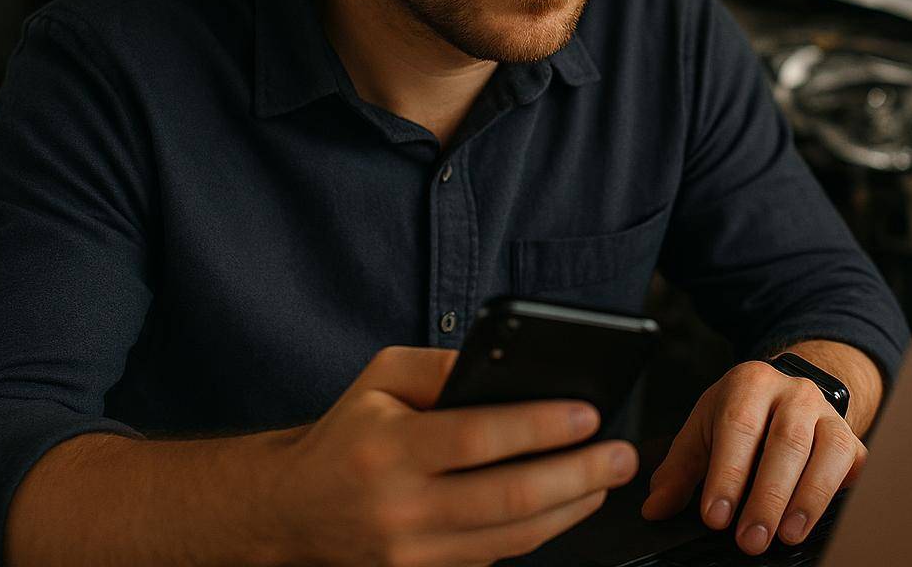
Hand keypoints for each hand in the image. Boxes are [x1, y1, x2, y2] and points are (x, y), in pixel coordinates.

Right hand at [265, 345, 637, 566]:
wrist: (291, 510)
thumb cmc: (346, 434)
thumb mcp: (380, 378)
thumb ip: (442, 364)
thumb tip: (510, 364)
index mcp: (388, 449)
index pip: (477, 439)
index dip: (539, 427)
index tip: (588, 413)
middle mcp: (401, 508)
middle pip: (508, 498)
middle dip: (578, 475)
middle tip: (621, 454)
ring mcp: (413, 553)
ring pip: (512, 538)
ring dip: (572, 509)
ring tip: (607, 478)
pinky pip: (496, 556)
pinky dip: (541, 531)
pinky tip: (569, 504)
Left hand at [640, 359, 865, 555]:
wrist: (790, 397)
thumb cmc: (742, 417)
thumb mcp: (704, 432)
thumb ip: (680, 470)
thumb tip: (655, 508)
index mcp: (750, 384)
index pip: (738, 425)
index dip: (728, 473)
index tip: (716, 516)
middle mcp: (794, 393)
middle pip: (786, 441)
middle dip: (768, 494)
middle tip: (751, 538)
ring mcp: (828, 415)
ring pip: (827, 451)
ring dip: (808, 498)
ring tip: (787, 535)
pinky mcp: (852, 440)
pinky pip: (854, 466)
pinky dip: (839, 494)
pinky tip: (819, 520)